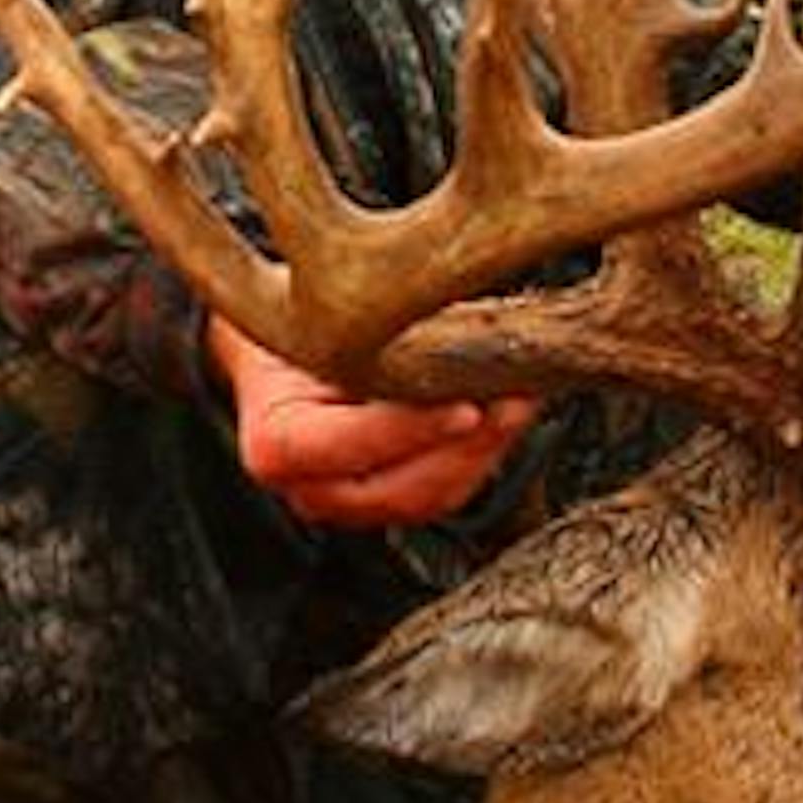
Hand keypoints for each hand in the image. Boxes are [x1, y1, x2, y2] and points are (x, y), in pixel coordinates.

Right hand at [205, 318, 538, 528]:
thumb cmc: (293, 317)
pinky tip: (509, 410)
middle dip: (470, 447)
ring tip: (524, 399)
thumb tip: (424, 303)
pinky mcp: (389, 495)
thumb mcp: (311, 313)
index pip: (347, 446)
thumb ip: (357, 327)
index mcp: (277, 444)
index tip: (466, 407)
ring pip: (433, 495)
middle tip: (516, 400)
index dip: (410, 430)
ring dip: (487, 450)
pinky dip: (482, 452)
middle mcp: (311, 487)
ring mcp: (351, 500)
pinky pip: (444, 487)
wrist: (278, 339)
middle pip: (403, 489)